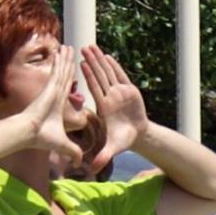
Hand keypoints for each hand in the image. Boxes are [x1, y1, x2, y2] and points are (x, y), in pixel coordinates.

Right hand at [24, 45, 82, 162]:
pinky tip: (64, 50)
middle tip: (73, 50)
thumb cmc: (41, 138)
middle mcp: (54, 94)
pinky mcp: (50, 88)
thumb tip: (81, 163)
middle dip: (69, 63)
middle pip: (65, 75)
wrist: (27, 134)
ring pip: (62, 70)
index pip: (67, 87)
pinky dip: (61, 60)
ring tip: (70, 46)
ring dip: (66, 58)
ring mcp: (52, 89)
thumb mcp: (63, 145)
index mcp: (58, 104)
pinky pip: (58, 71)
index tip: (76, 69)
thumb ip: (73, 151)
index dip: (71, 77)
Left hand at [81, 44, 148, 169]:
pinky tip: (108, 57)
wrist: (136, 135)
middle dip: (91, 62)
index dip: (88, 76)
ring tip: (90, 46)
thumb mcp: (113, 148)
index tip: (79, 65)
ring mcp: (118, 92)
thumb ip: (104, 156)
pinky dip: (114, 66)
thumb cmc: (123, 140)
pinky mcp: (129, 90)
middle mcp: (109, 96)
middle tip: (81, 47)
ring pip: (107, 73)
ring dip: (99, 60)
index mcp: (104, 107)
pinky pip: (120, 76)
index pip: (94, 88)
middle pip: (98, 76)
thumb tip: (93, 168)